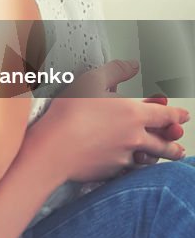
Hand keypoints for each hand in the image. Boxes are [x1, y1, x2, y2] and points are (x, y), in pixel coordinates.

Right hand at [36, 61, 189, 182]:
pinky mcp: (110, 171)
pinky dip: (134, 167)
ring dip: (160, 158)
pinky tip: (132, 166)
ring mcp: (124, 157)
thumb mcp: (91, 81)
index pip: (165, 116)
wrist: (56, 148)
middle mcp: (135, 137)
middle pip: (163, 144)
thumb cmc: (71, 113)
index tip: (183, 116)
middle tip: (179, 146)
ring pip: (149, 159)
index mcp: (134, 114)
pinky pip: (128, 170)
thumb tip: (132, 66)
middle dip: (174, 144)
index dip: (177, 115)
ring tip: (163, 158)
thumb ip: (114, 71)